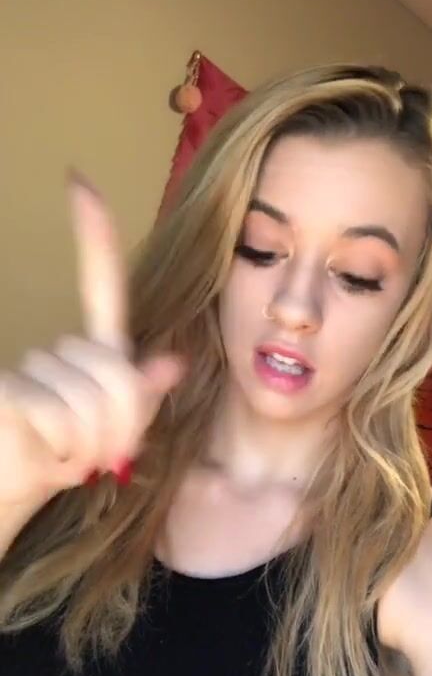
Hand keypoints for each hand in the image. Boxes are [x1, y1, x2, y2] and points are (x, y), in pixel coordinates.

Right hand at [0, 172, 183, 511]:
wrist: (7, 495)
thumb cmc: (60, 463)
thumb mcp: (111, 438)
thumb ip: (138, 400)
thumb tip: (171, 364)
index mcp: (87, 355)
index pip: (99, 288)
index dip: (94, 236)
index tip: (79, 180)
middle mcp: (53, 353)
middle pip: (118, 372)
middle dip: (119, 425)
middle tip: (95, 455)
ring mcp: (25, 370)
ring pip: (92, 400)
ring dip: (90, 445)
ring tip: (67, 457)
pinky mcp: (5, 394)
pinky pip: (61, 417)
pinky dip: (63, 452)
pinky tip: (45, 458)